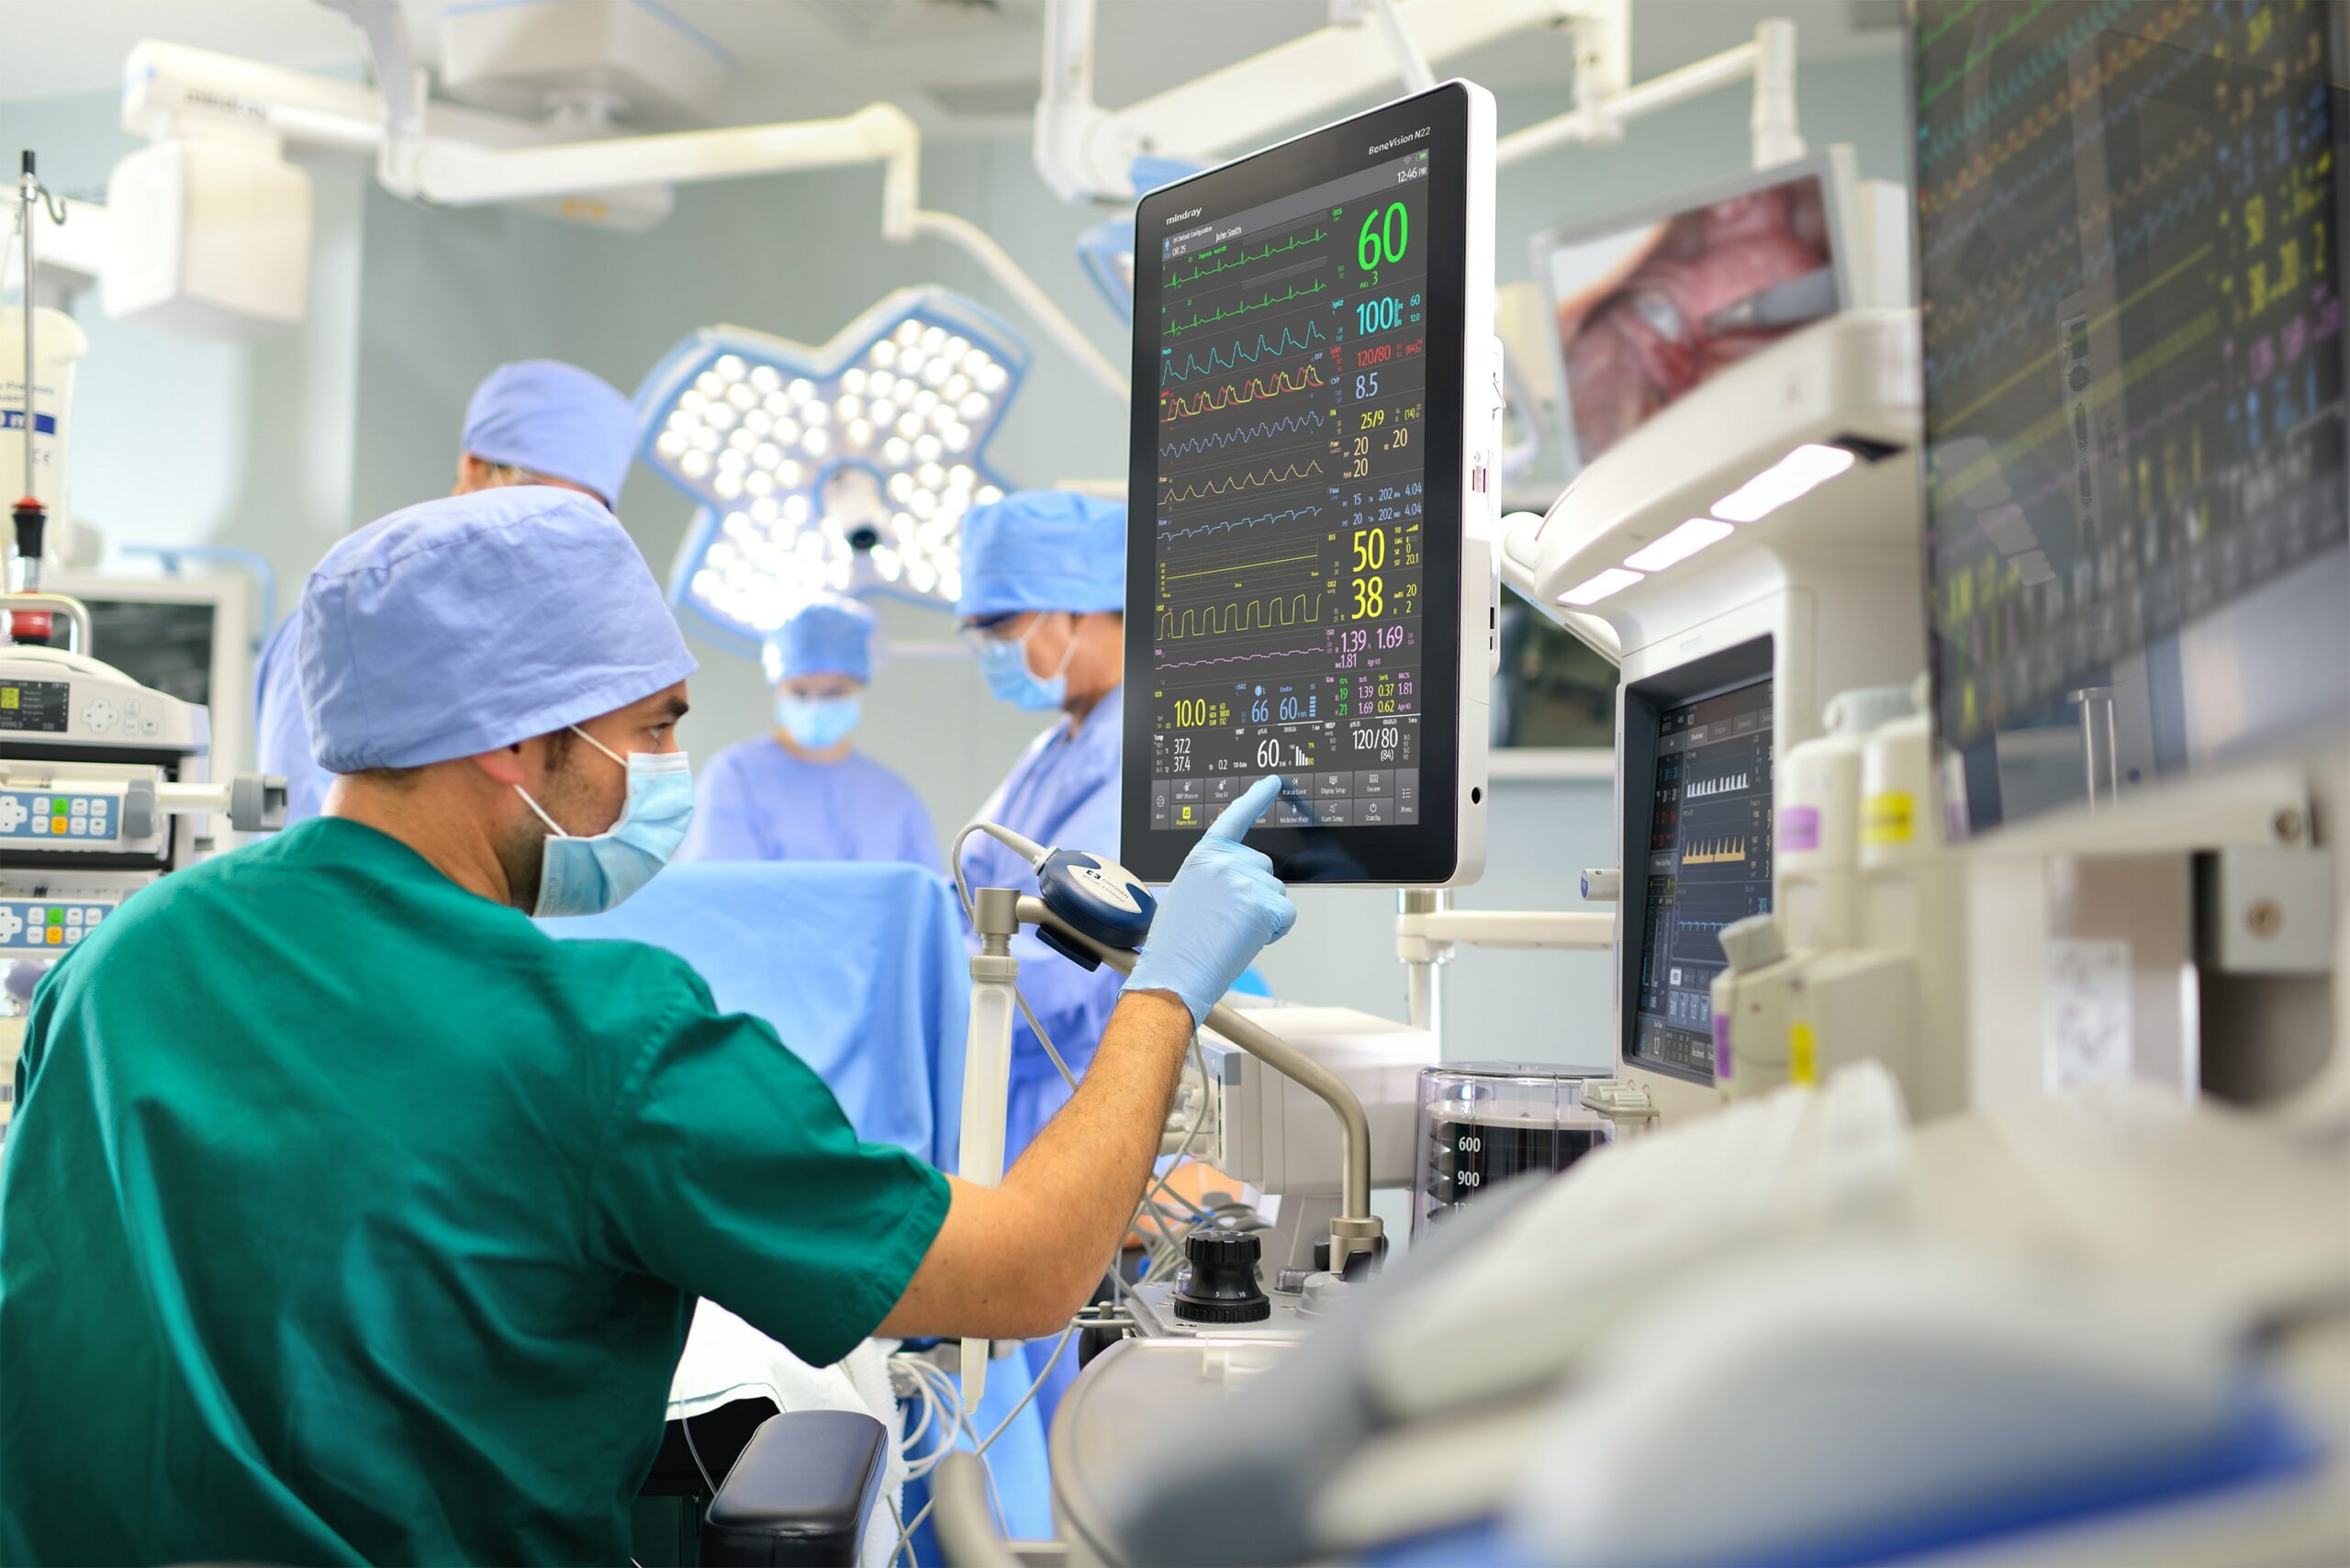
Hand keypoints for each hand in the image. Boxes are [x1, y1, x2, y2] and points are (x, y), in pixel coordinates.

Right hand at [1122, 776, 1297, 1027]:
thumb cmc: (1175, 943)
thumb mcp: (1188, 893)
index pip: (1234, 817)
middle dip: (1256, 892)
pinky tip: (1247, 939)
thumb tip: (1243, 881)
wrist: (1173, 972)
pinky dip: (1274, 930)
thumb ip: (1215, 876)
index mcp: (1203, 855)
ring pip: (1276, 893)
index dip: (1256, 798)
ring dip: (1264, 914)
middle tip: (1228, 920)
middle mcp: (1225, 861)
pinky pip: (1286, 914)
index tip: (1273, 782)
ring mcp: (1245, 881)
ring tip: (1230, 932)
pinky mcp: (1263, 904)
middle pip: (1265, 868)